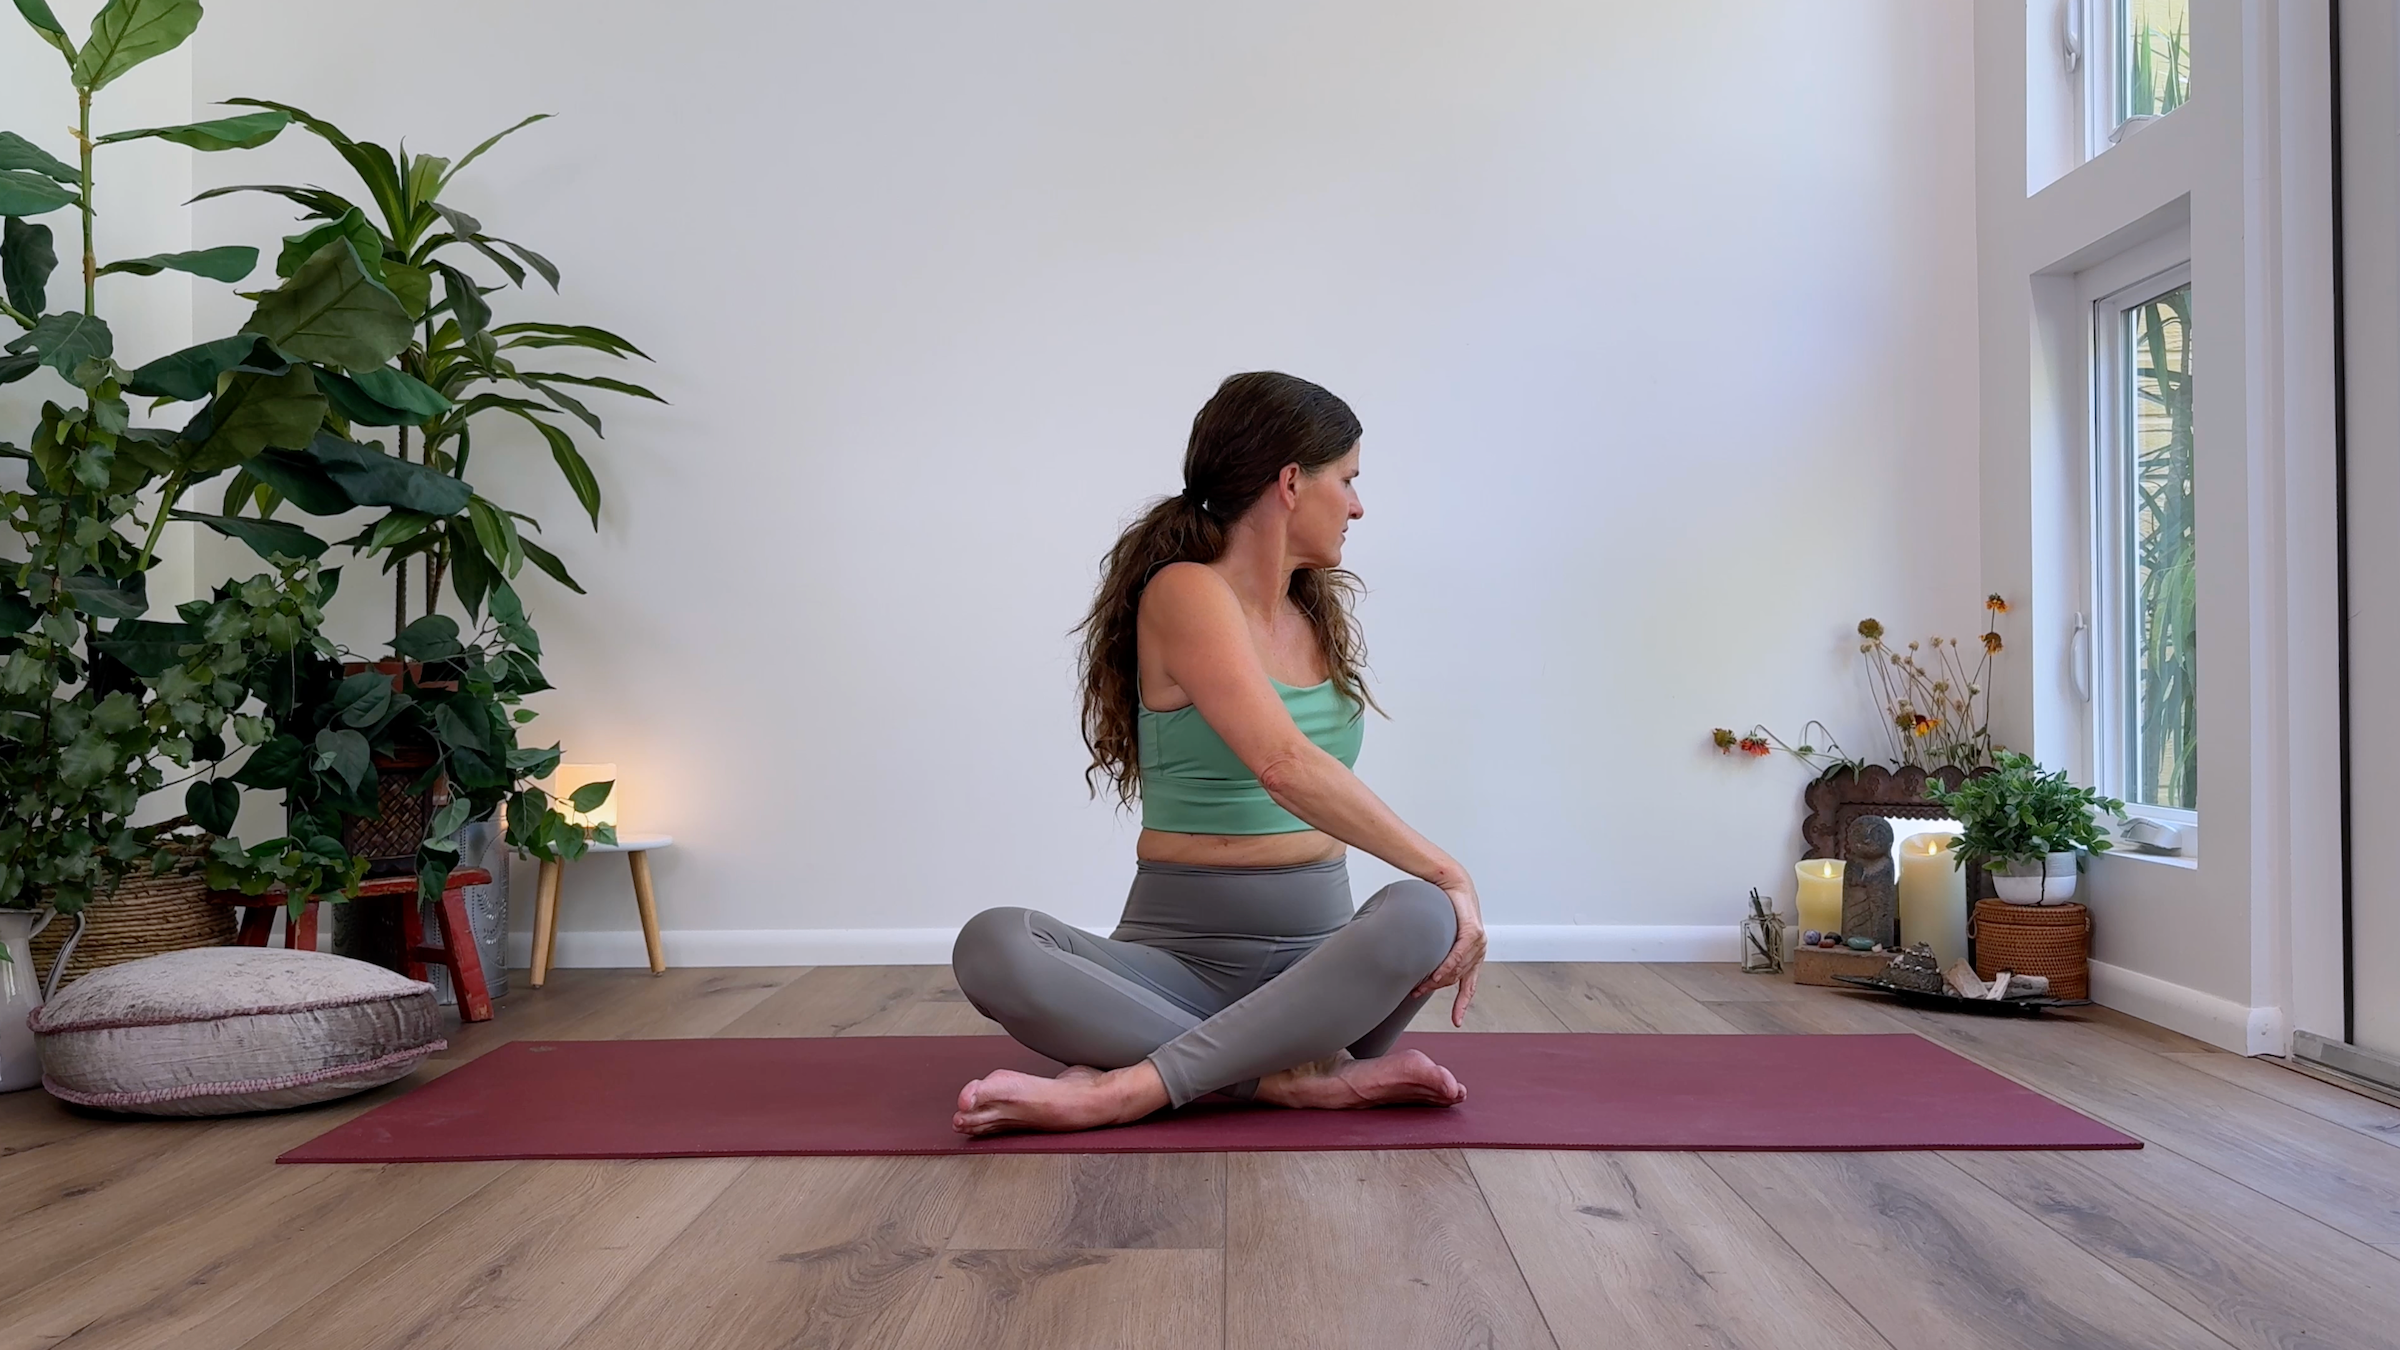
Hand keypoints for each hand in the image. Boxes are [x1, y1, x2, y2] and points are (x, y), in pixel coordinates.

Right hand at [1411, 876, 1486, 1025]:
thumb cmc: (1446, 908)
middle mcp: (1479, 952)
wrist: (1452, 884)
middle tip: (1416, 992)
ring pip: (1455, 971)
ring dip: (1436, 980)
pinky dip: (1447, 967)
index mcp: (1474, 956)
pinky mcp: (1473, 933)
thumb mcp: (1444, 937)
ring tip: (1419, 985)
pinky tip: (1436, 975)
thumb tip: (1424, 969)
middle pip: (1455, 980)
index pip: (1469, 986)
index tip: (1456, 1022)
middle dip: (1435, 988)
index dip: (1462, 1005)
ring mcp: (1478, 943)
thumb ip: (1440, 954)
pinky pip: (1458, 956)